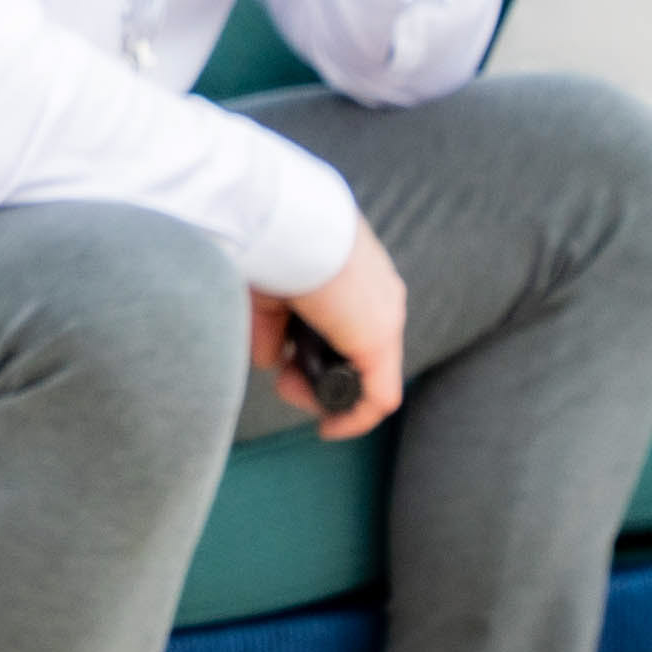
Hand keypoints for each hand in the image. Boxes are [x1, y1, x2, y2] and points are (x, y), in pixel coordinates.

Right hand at [251, 212, 407, 440]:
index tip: (287, 360)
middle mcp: (380, 295)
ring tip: (292, 392)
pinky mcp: (379, 342)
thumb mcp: (267, 288)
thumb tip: (270, 360)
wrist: (284, 223)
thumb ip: (272, 326)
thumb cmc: (269, 241)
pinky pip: (378, 396)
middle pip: (359, 350)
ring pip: (368, 373)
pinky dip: (354, 418)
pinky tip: (329, 429)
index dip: (317, 347)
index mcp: (356, 270)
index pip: (350, 321)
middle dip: (318, 372)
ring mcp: (384, 318)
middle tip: (285, 381)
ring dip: (328, 392)